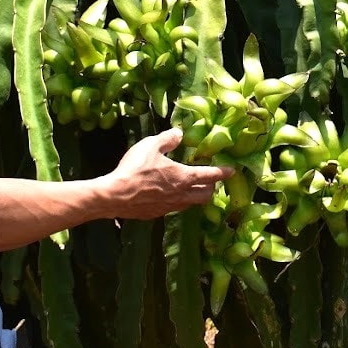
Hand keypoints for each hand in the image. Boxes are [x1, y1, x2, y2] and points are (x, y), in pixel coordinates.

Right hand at [100, 128, 232, 219]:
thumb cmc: (135, 169)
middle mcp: (181, 195)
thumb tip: (180, 133)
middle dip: (211, 187)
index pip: (210, 175)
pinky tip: (169, 194)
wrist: (115, 196)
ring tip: (192, 187)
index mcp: (184, 177)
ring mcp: (170, 207)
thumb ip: (168, 139)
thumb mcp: (151, 145)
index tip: (232, 171)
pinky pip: (174, 208)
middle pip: (206, 195)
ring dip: (195, 196)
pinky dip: (178, 201)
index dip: (223, 172)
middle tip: (210, 180)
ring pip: (191, 204)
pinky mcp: (157, 214)